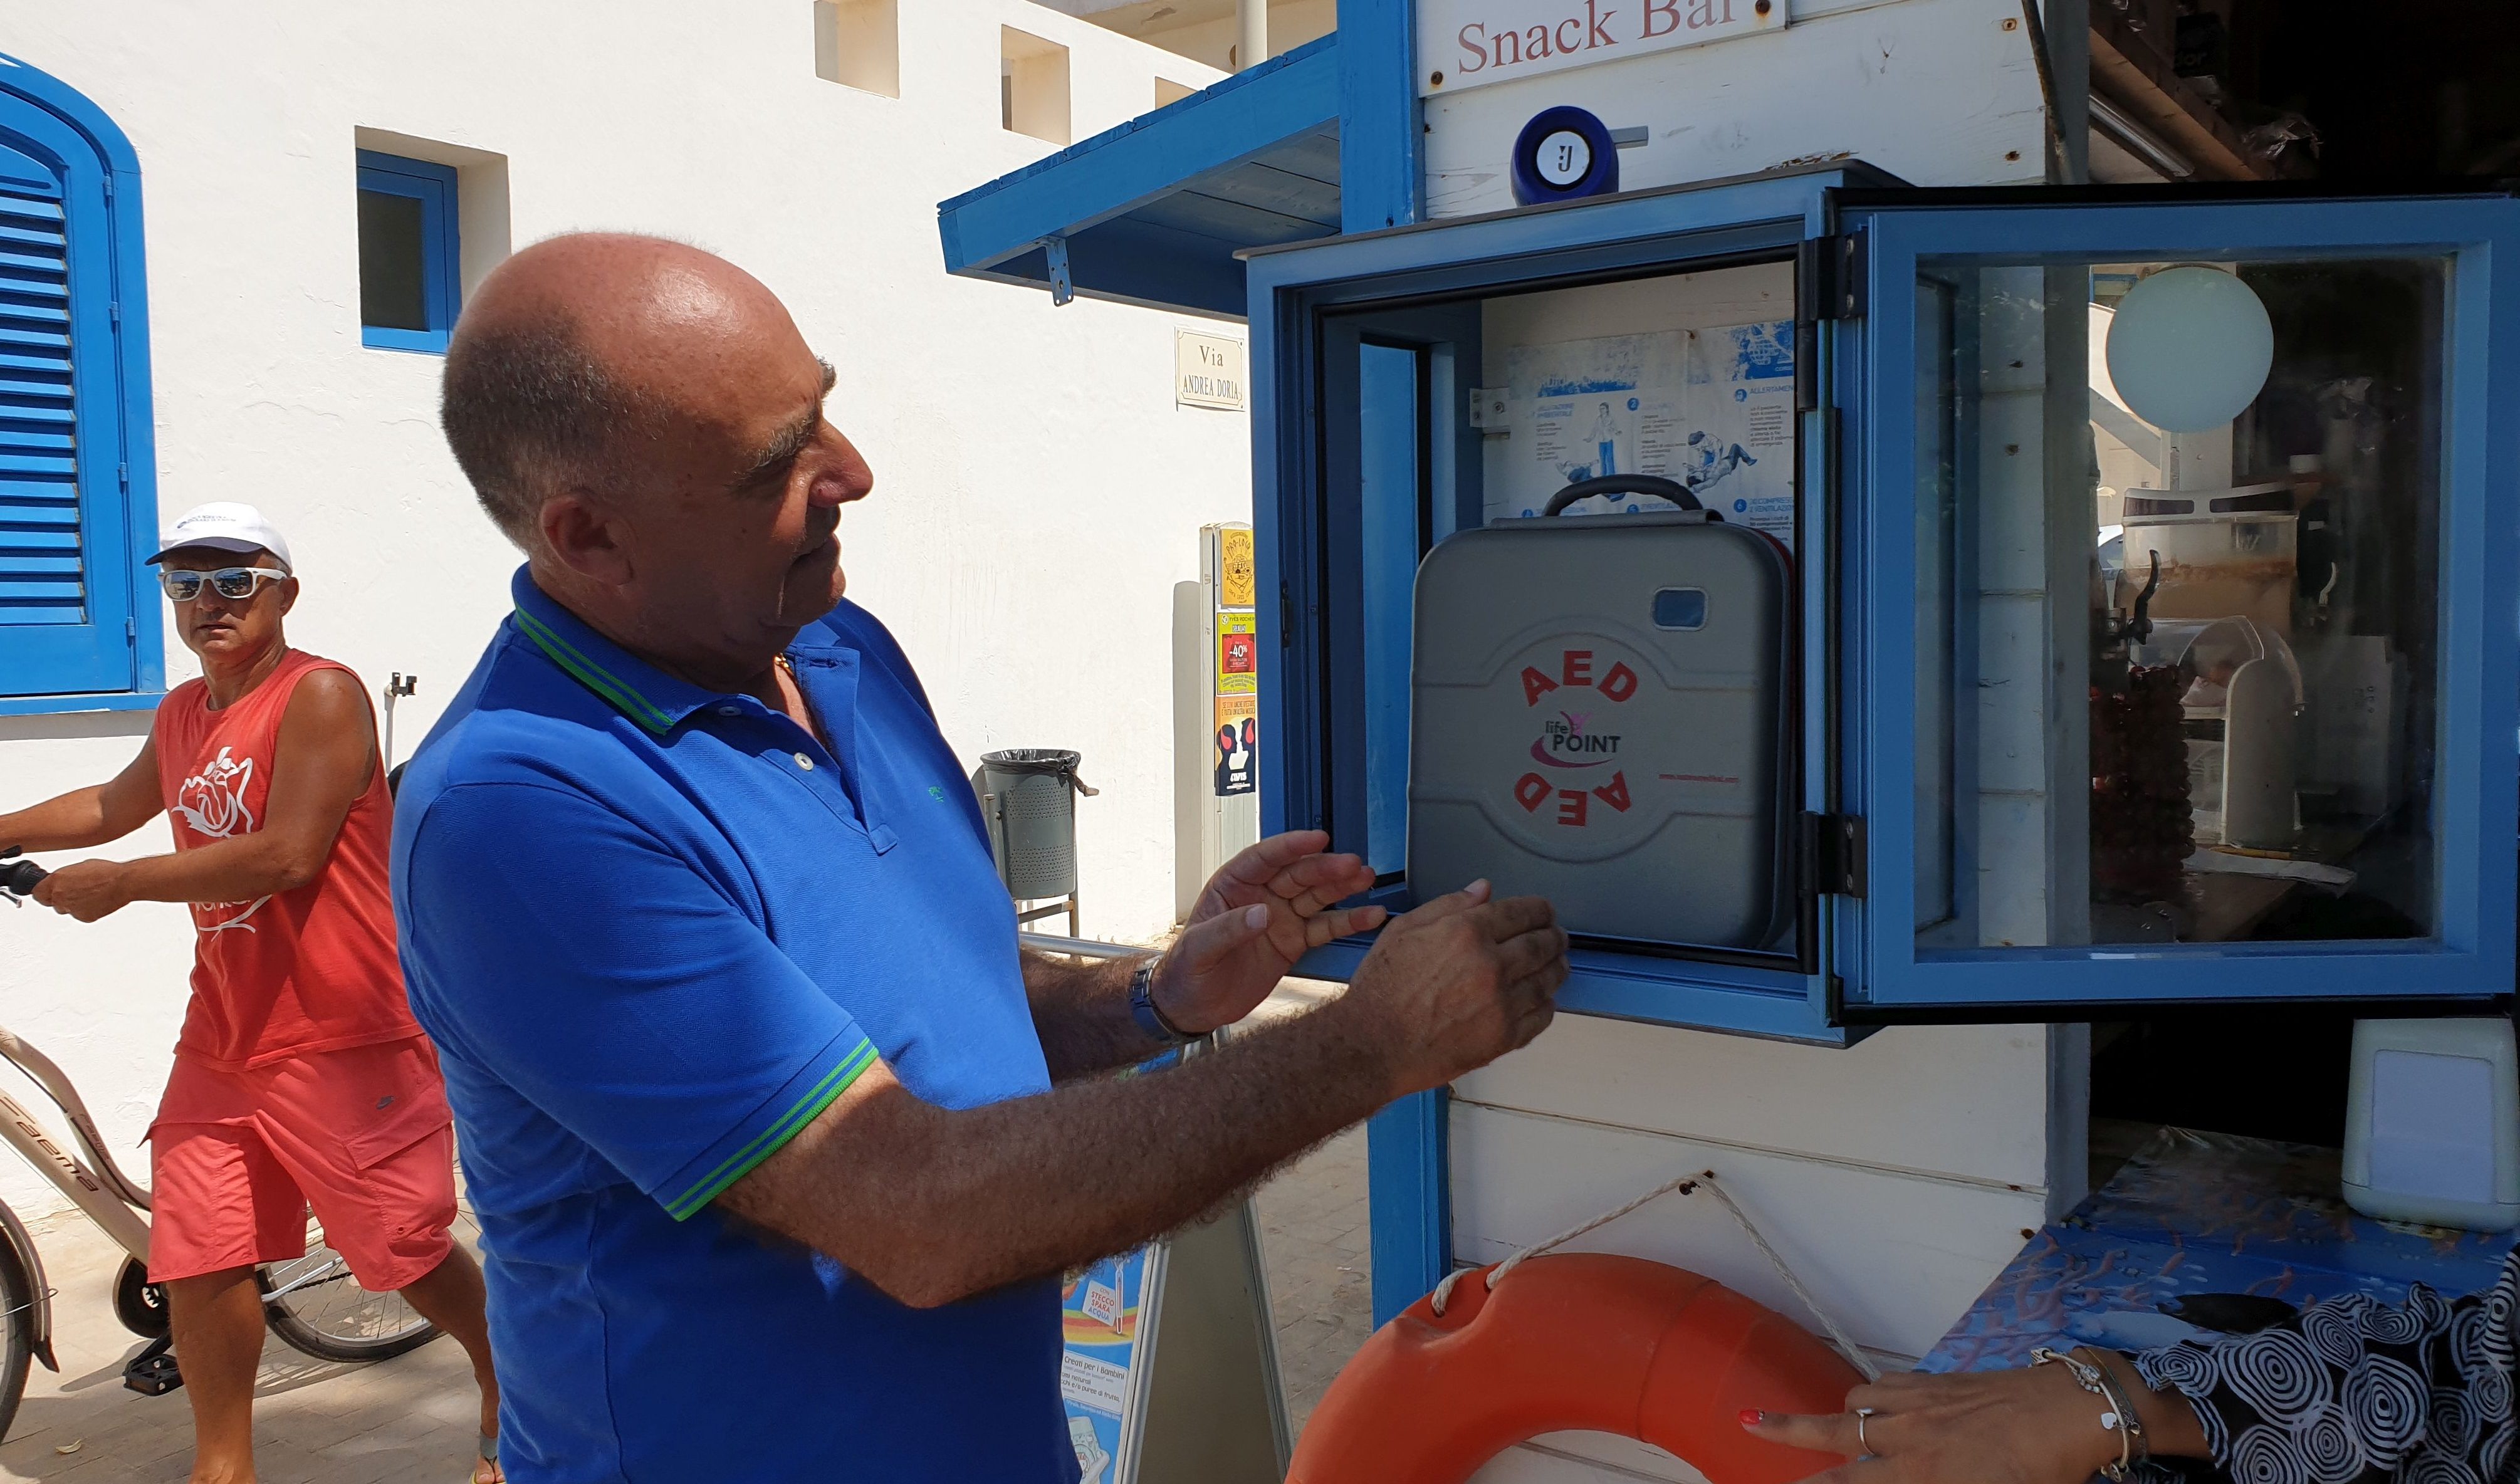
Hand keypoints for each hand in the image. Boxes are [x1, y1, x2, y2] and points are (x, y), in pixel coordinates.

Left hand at [32, 859, 131, 922]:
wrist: (123, 883)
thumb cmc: (106, 872)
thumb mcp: (79, 867)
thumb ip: (64, 877)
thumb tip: (62, 881)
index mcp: (56, 881)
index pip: (37, 892)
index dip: (42, 891)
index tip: (46, 891)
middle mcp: (60, 896)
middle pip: (50, 902)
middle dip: (58, 897)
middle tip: (71, 891)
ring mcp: (71, 909)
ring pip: (65, 909)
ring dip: (71, 904)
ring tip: (87, 894)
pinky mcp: (84, 917)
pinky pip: (79, 914)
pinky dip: (85, 909)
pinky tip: (95, 900)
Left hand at [1154, 830, 1386, 1033]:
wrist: (1195, 1008)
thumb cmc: (1185, 972)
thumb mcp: (1198, 950)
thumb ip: (1228, 930)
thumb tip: (1262, 913)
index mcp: (1232, 886)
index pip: (1264, 858)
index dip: (1291, 846)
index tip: (1318, 838)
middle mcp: (1260, 895)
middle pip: (1298, 874)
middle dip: (1326, 867)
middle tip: (1352, 865)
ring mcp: (1280, 918)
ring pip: (1316, 895)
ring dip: (1342, 887)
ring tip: (1366, 878)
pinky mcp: (1294, 942)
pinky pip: (1325, 927)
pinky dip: (1348, 921)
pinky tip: (1370, 916)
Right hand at [1332, 882, 1567, 1098]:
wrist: (1372, 1044)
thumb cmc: (1381, 987)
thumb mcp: (1403, 930)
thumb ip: (1448, 906)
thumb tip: (1484, 889)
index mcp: (1467, 931)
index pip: (1523, 912)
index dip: (1541, 910)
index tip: (1545, 912)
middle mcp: (1491, 964)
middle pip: (1543, 944)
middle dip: (1555, 937)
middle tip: (1557, 937)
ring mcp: (1501, 1003)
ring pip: (1548, 980)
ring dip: (1558, 968)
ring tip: (1558, 965)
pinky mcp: (1503, 1037)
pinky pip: (1541, 1017)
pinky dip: (1547, 1004)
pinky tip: (1543, 999)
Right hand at [1742, 1357, 2198, 1483]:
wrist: (2073, 1412)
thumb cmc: (2042, 1472)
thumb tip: (1897, 1474)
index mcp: (1922, 1475)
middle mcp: (1908, 1437)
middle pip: (1829, 1431)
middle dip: (1782, 1430)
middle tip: (1745, 1422)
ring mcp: (1919, 1402)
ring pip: (1858, 1402)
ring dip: (1843, 1415)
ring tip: (1841, 1426)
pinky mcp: (1937, 1381)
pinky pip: (1888, 1385)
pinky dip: (1877, 1397)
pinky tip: (1886, 1405)